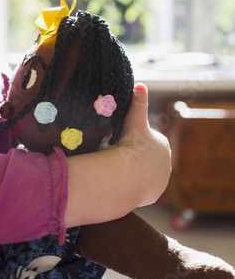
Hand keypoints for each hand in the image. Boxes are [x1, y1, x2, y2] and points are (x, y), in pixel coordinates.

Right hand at [64, 83, 170, 226]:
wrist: (126, 175)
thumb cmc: (129, 147)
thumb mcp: (133, 121)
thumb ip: (137, 103)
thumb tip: (140, 85)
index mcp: (162, 144)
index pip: (145, 140)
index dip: (129, 140)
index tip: (117, 143)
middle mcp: (166, 162)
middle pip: (144, 157)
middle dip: (131, 156)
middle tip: (113, 156)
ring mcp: (161, 179)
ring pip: (142, 172)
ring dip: (131, 171)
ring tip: (116, 169)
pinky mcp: (154, 192)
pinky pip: (141, 187)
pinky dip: (133, 185)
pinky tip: (122, 182)